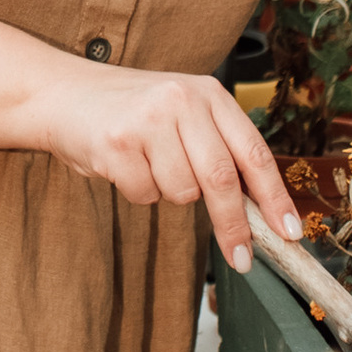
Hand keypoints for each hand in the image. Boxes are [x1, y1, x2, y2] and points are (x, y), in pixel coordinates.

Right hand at [41, 62, 302, 269]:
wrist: (63, 93)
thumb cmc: (130, 111)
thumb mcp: (182, 114)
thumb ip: (217, 148)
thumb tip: (258, 211)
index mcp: (208, 94)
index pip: (253, 152)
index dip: (274, 197)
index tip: (288, 232)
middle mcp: (182, 100)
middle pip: (222, 179)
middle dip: (233, 226)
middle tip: (241, 258)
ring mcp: (148, 120)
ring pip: (181, 192)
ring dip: (167, 193)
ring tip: (147, 164)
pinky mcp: (117, 142)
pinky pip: (144, 194)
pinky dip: (136, 191)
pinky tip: (122, 164)